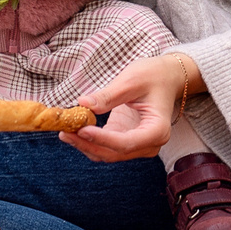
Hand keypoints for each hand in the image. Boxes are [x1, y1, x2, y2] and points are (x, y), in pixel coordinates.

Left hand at [63, 51, 201, 162]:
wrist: (166, 77)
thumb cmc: (153, 76)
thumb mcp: (131, 81)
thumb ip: (108, 96)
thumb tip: (83, 103)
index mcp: (157, 130)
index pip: (126, 143)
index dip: (102, 139)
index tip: (81, 129)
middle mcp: (149, 144)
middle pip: (114, 153)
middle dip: (88, 144)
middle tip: (64, 131)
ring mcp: (138, 145)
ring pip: (107, 154)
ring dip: (85, 145)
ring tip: (64, 131)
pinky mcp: (126, 140)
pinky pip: (105, 147)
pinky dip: (88, 141)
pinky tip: (72, 130)